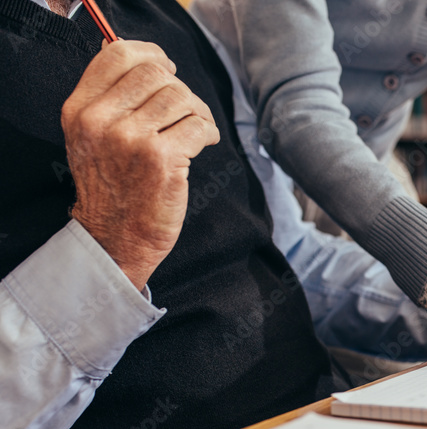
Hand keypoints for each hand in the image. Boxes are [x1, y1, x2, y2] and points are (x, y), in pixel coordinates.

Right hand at [62, 40, 219, 290]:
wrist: (116, 238)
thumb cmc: (113, 188)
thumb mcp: (92, 139)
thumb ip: (111, 101)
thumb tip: (153, 64)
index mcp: (80, 110)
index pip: (117, 55)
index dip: (151, 55)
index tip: (168, 68)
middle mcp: (101, 121)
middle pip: (156, 74)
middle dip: (180, 89)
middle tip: (188, 110)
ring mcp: (132, 140)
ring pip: (181, 97)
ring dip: (198, 111)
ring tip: (196, 129)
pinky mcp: (162, 159)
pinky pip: (198, 125)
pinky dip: (208, 132)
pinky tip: (203, 143)